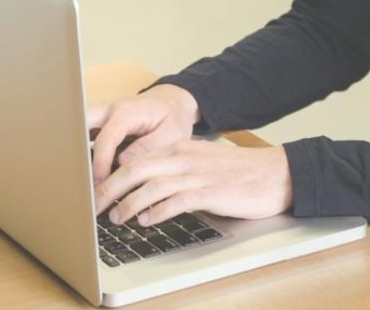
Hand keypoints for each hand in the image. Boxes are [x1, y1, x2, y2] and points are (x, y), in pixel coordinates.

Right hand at [87, 84, 200, 184]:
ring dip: (77, 151)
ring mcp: (103, 116)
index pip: (106, 139)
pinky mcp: (102, 124)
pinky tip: (86, 171)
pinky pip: (85, 135)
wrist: (172, 102)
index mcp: (127, 113)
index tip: (99, 184)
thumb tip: (122, 163)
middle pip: (80, 125)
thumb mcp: (171, 133)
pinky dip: (83, 150)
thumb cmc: (173, 117)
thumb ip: (148, 147)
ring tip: (80, 178)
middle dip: (74, 149)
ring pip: (79, 129)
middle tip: (78, 177)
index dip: (100, 164)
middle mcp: (109, 111)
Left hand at [95, 139, 293, 225]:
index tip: (96, 191)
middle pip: (135, 169)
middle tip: (93, 205)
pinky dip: (156, 211)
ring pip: (151, 185)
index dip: (111, 175)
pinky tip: (145, 220)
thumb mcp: (201, 165)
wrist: (276, 174)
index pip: (135, 159)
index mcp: (179, 148)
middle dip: (110, 188)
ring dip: (128, 202)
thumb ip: (175, 174)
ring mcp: (197, 174)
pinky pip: (176, 200)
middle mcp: (184, 158)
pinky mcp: (210, 192)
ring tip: (114, 217)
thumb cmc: (238, 173)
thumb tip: (145, 196)